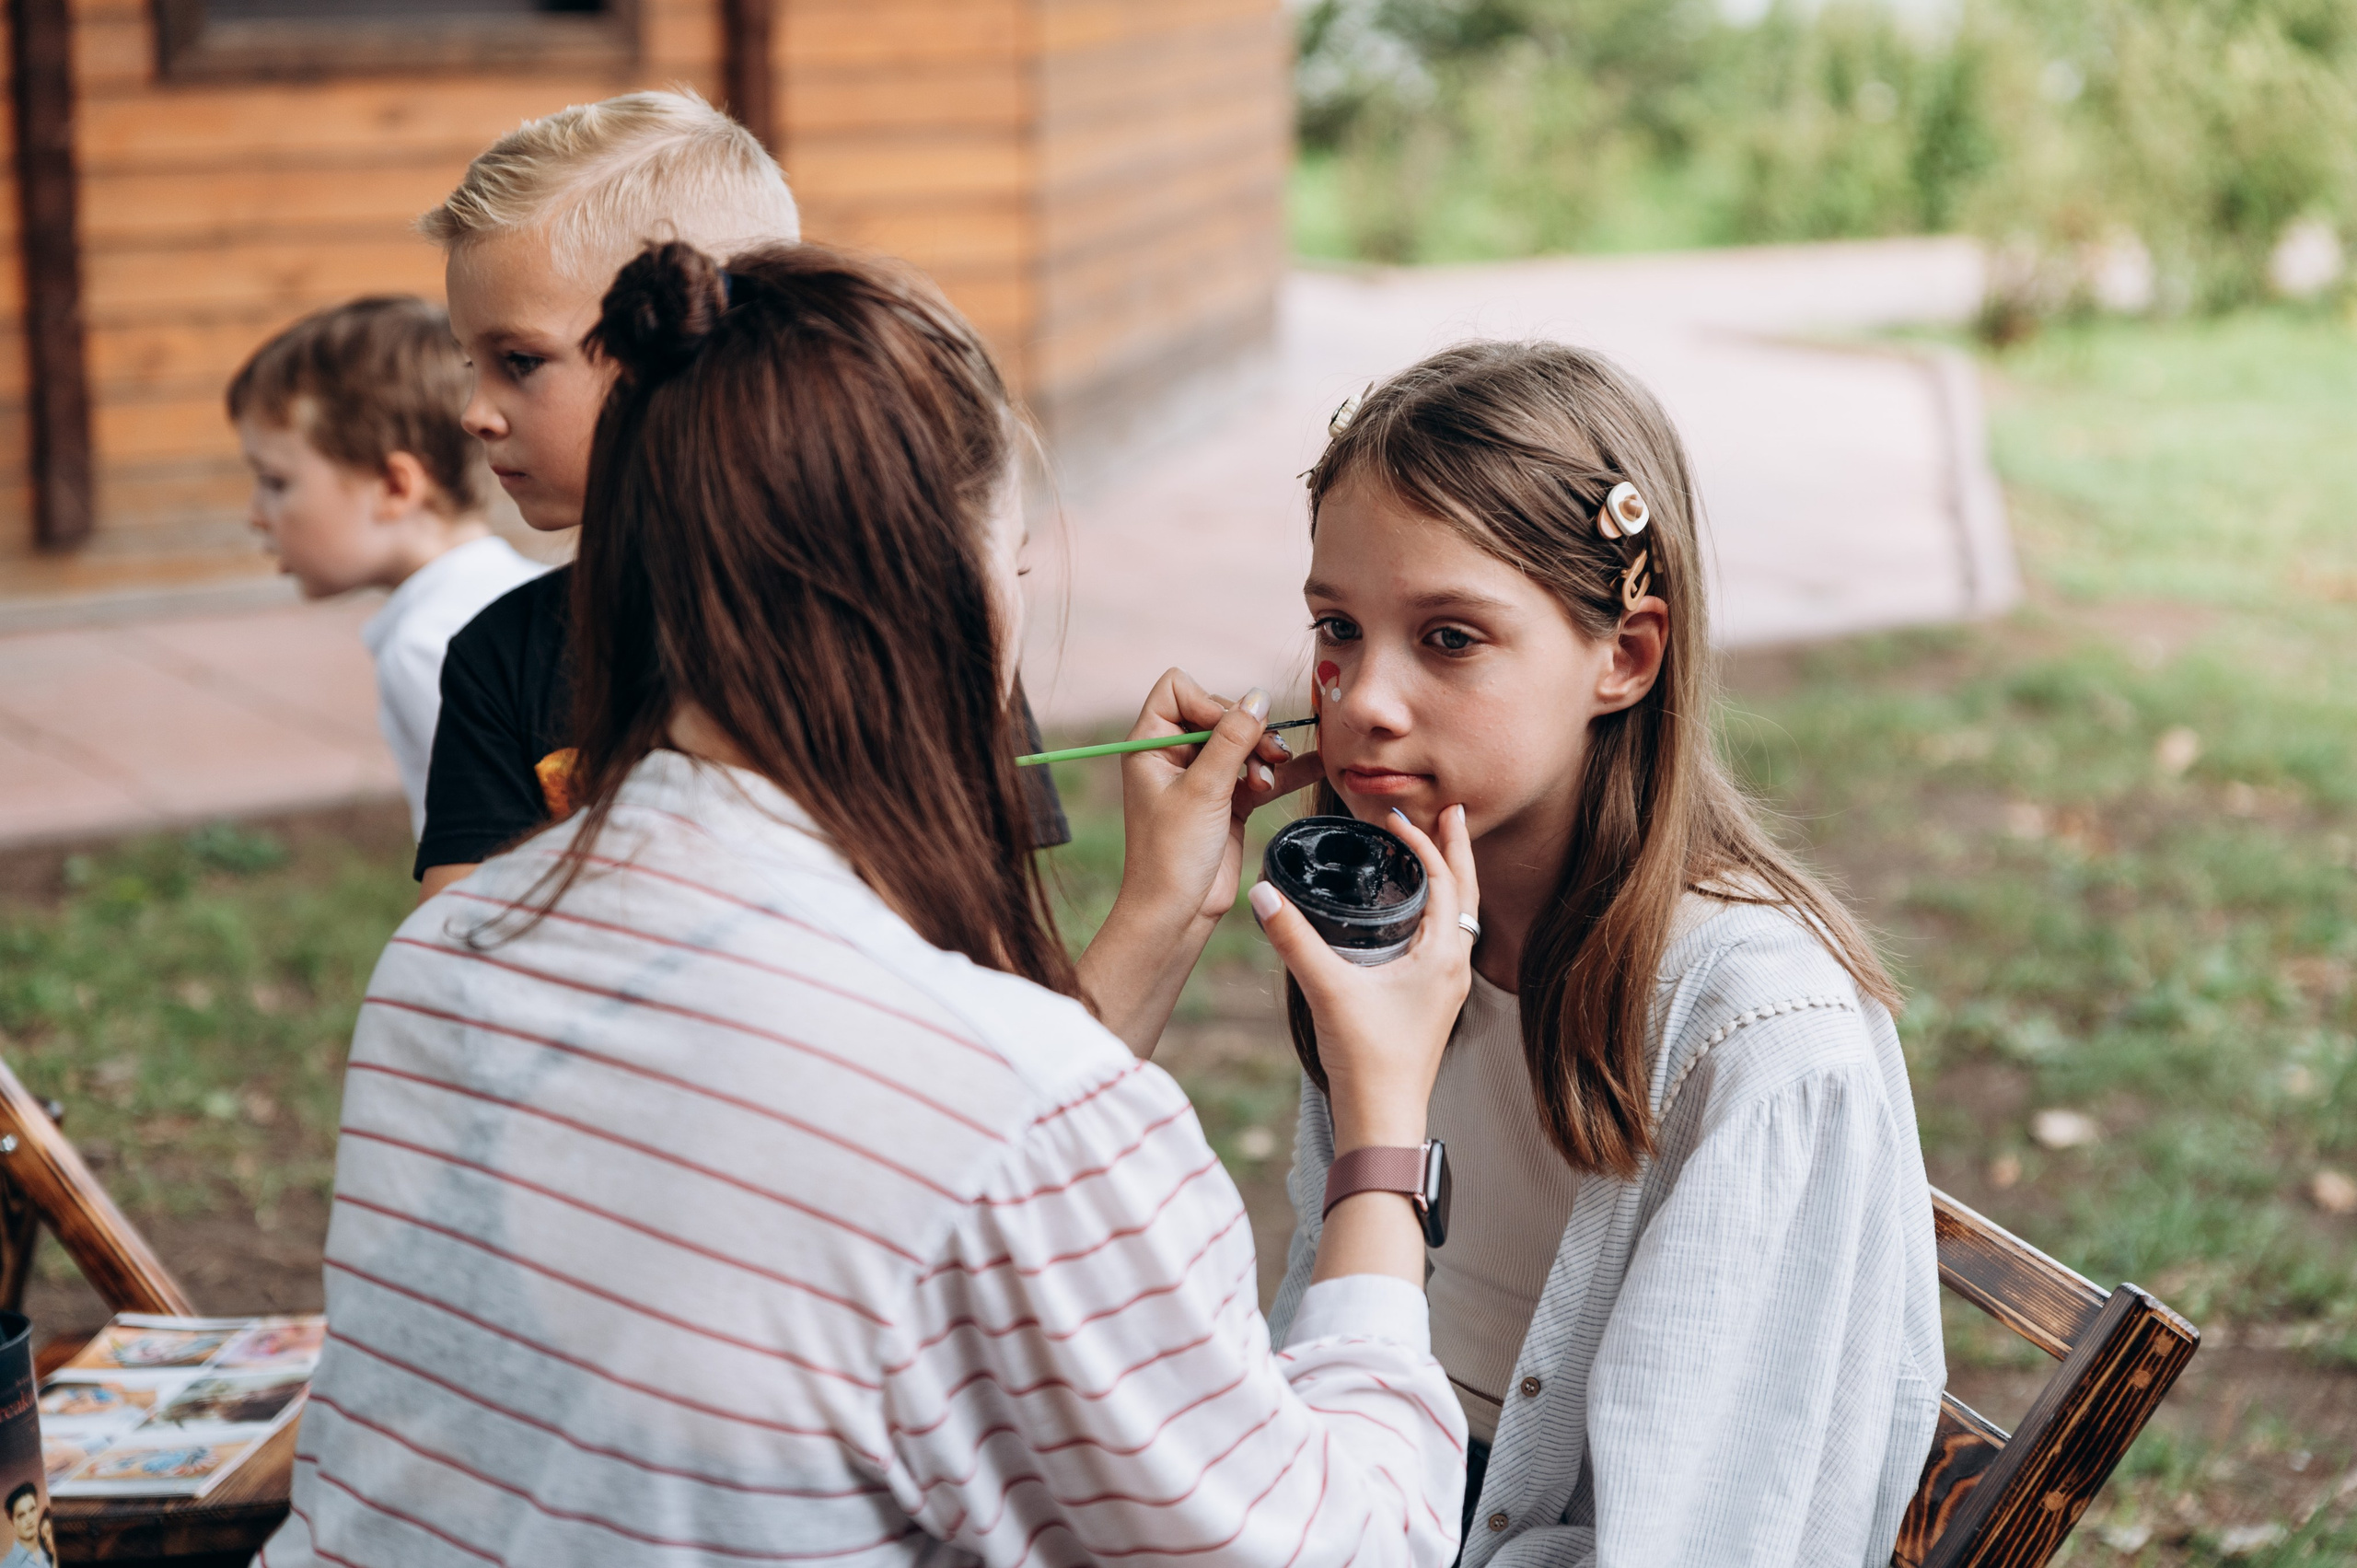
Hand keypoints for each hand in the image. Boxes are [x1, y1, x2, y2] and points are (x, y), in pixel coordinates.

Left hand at [1114, 668, 1322, 927]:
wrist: (1177, 913)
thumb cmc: (1172, 853)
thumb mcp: (1204, 789)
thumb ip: (1232, 739)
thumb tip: (1260, 696)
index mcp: (1150, 745)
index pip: (1179, 689)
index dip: (1208, 702)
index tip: (1227, 730)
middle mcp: (1173, 756)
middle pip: (1218, 713)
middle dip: (1246, 731)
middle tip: (1267, 755)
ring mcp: (1201, 778)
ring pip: (1242, 742)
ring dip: (1262, 753)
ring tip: (1268, 777)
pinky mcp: (1226, 801)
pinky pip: (1257, 773)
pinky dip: (1277, 772)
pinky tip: (1309, 767)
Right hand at [1249, 804, 1478, 1153]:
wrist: (1382, 1119)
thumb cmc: (1366, 1060)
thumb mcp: (1326, 989)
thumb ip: (1293, 939)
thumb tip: (1263, 893)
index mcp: (1443, 956)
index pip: (1445, 880)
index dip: (1424, 842)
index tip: (1397, 816)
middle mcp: (1454, 967)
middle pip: (1467, 893)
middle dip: (1457, 850)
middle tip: (1453, 811)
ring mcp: (1447, 987)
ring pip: (1460, 918)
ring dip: (1452, 879)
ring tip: (1438, 850)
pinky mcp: (1434, 1002)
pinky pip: (1447, 940)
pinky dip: (1439, 910)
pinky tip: (1415, 912)